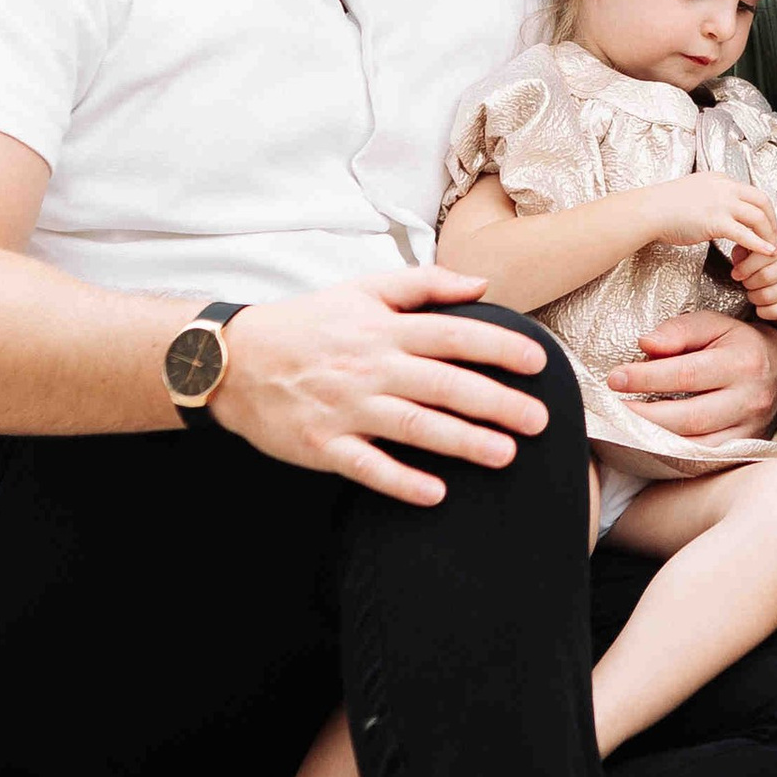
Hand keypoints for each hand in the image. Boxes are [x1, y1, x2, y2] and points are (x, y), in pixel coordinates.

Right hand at [215, 261, 551, 504]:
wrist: (235, 359)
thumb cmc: (309, 324)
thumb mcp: (362, 289)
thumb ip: (425, 284)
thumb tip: (482, 285)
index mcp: (385, 329)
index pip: (453, 335)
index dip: (499, 347)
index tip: (538, 362)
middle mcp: (371, 367)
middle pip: (443, 384)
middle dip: (496, 402)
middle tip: (540, 420)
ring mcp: (347, 408)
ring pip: (413, 426)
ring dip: (462, 442)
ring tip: (505, 454)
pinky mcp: (323, 445)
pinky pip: (367, 466)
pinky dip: (400, 480)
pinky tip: (436, 493)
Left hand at [607, 307, 776, 440]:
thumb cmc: (738, 343)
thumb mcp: (714, 324)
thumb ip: (679, 330)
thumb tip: (645, 344)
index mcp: (744, 361)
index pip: (686, 373)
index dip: (646, 378)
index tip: (614, 379)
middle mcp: (752, 399)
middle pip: (690, 417)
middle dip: (645, 415)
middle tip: (614, 408)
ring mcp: (751, 430)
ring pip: (697, 445)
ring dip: (655, 440)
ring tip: (625, 427)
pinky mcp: (745, 449)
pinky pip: (704, 460)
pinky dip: (674, 455)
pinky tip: (649, 443)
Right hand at [645, 178, 776, 260]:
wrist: (649, 211)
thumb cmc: (664, 206)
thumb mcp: (693, 192)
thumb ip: (710, 198)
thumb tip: (717, 211)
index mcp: (720, 180)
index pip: (751, 192)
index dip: (763, 210)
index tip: (766, 224)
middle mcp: (725, 187)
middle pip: (762, 201)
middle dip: (772, 220)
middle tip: (774, 236)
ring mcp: (721, 203)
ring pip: (758, 216)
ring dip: (768, 233)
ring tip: (771, 248)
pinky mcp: (716, 221)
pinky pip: (745, 234)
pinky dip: (760, 244)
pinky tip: (767, 253)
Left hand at [728, 233, 776, 324]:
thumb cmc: (767, 257)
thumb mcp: (755, 246)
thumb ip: (744, 248)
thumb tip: (739, 259)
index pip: (764, 255)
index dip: (745, 267)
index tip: (736, 273)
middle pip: (766, 277)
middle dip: (749, 283)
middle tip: (745, 282)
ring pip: (769, 296)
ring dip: (754, 297)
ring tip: (752, 292)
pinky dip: (763, 311)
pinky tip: (760, 304)